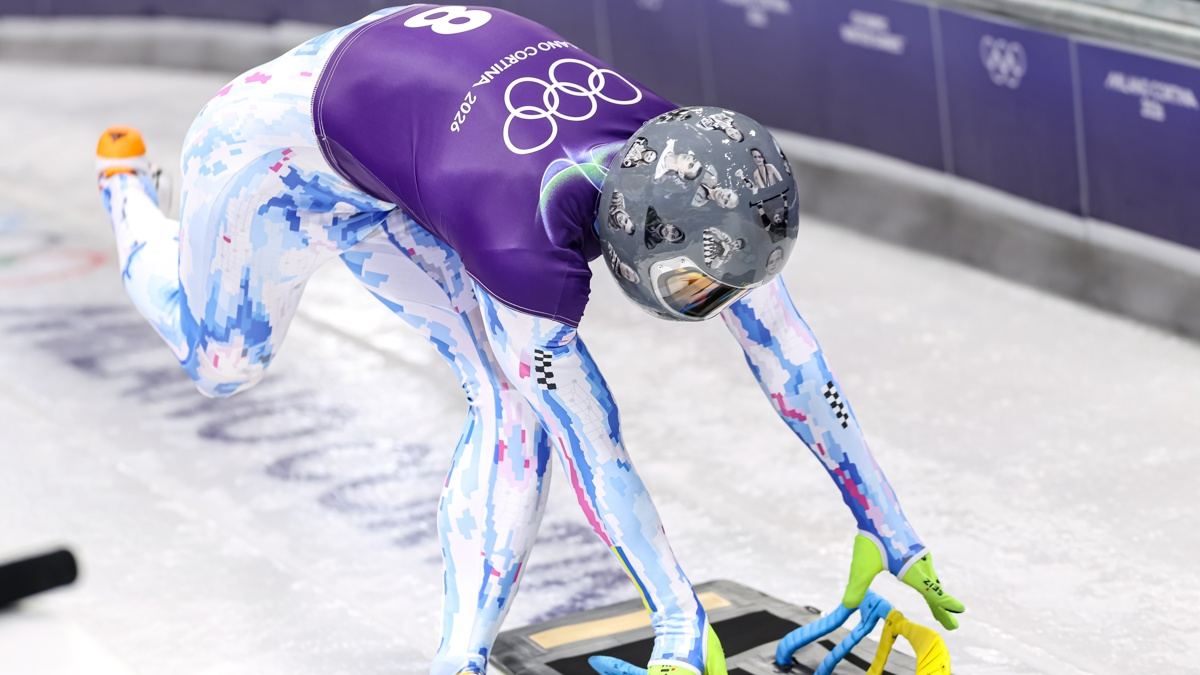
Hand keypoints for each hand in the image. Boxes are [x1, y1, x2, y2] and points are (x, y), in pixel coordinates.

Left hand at [841, 534, 964, 629]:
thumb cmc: (873, 538)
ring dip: (936, 596)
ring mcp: (920, 556)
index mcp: (911, 570)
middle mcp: (920, 564)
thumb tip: (847, 606)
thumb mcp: (862, 566)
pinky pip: (927, 571)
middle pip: (934, 590)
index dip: (945, 604)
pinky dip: (930, 583)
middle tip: (953, 626)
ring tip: (939, 611)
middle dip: (942, 608)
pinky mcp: (916, 550)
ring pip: (931, 580)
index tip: (960, 611)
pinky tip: (928, 585)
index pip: (932, 591)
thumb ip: (856, 587)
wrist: (879, 510)